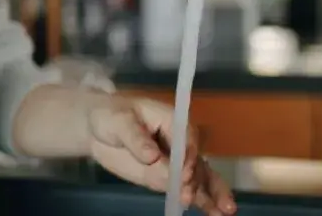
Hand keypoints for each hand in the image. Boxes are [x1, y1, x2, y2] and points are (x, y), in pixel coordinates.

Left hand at [88, 96, 236, 215]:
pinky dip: (201, 200)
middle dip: (198, 181)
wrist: (98, 128)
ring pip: (199, 178)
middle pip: (197, 162)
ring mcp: (177, 162)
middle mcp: (181, 143)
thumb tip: (152, 155)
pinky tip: (213, 212)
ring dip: (210, 195)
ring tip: (223, 212)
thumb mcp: (119, 121)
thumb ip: (136, 139)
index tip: (184, 176)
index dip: (187, 158)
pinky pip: (187, 189)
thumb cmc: (110, 116)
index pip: (186, 141)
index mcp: (173, 122)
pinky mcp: (169, 178)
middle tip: (190, 198)